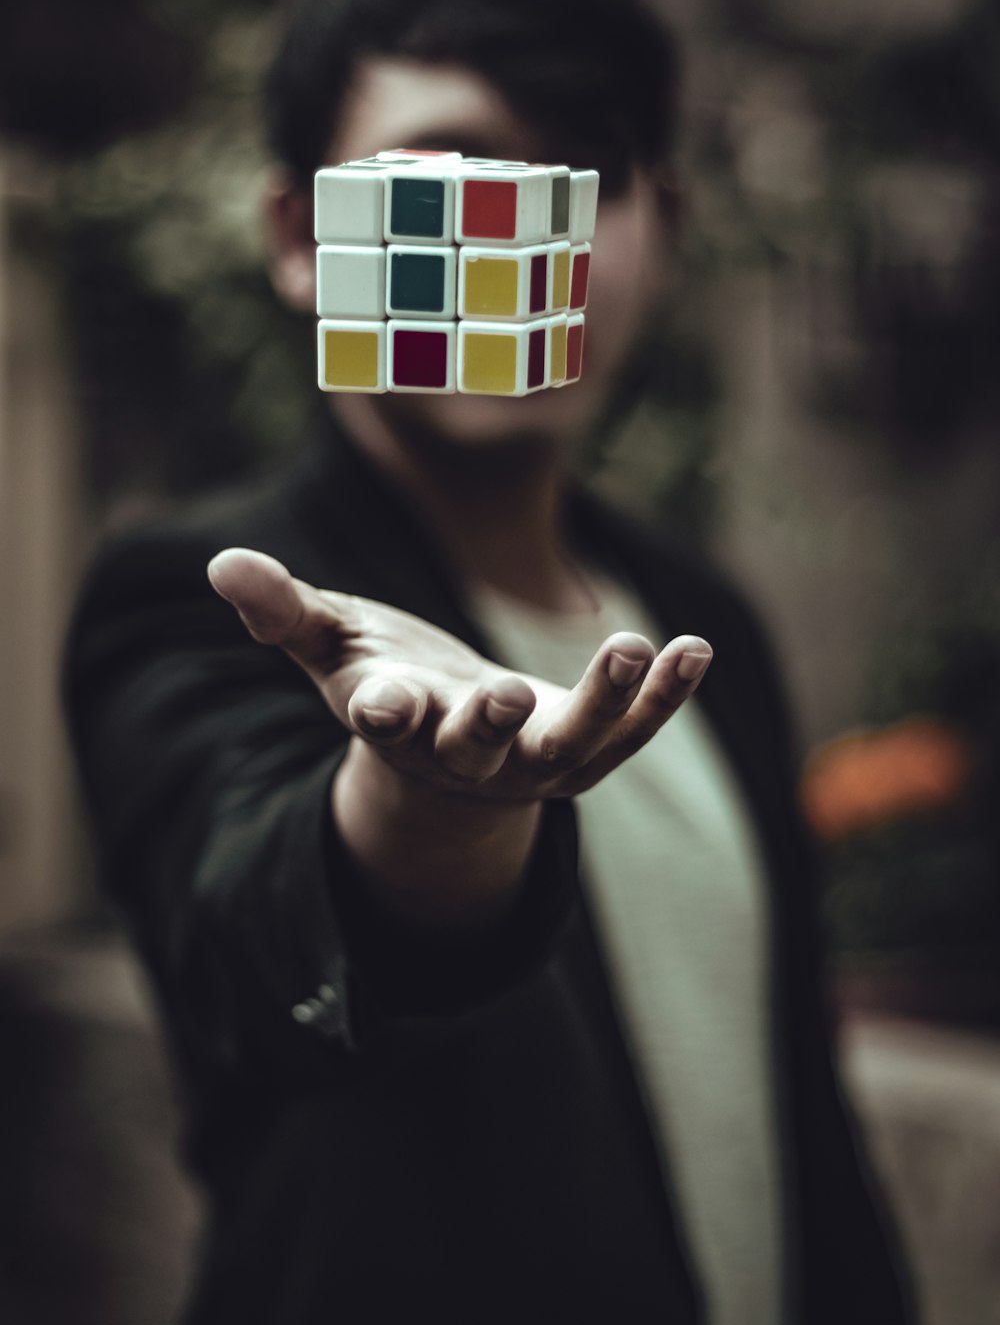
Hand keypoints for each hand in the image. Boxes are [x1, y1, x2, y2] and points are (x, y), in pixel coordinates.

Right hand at [207, 548, 711, 803]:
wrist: (446, 739)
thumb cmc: (384, 676)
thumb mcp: (331, 642)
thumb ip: (283, 609)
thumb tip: (222, 565)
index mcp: (396, 722)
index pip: (386, 720)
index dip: (386, 710)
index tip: (384, 703)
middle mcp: (463, 753)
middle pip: (479, 748)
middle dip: (489, 725)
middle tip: (506, 696)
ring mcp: (530, 759)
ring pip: (571, 744)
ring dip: (604, 704)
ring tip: (632, 647)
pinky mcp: (583, 749)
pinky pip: (631, 730)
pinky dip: (664, 696)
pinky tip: (696, 649)